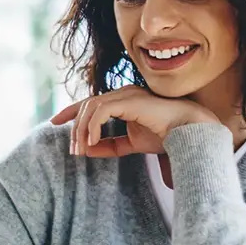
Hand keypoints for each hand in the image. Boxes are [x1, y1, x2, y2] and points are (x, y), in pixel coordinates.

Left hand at [50, 85, 219, 157]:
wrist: (190, 132)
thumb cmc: (168, 136)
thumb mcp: (132, 144)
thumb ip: (112, 146)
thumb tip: (88, 150)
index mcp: (124, 101)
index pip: (91, 102)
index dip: (71, 111)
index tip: (55, 123)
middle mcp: (123, 94)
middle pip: (87, 104)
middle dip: (74, 126)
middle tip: (73, 150)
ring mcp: (127, 94)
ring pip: (91, 107)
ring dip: (82, 129)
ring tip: (81, 150)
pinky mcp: (129, 100)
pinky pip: (101, 111)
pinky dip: (92, 126)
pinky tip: (92, 142)